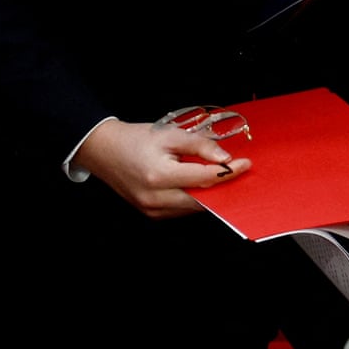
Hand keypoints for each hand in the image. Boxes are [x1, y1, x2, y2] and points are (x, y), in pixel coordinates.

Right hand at [72, 119, 251, 218]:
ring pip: (194, 207)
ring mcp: (152, 209)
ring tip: (222, 177)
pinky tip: (201, 185)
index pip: (204, 177)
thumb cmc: (136, 140)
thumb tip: (225, 159)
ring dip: (211, 194)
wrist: (104, 150)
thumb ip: (200, 146)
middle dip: (224, 187)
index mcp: (159, 176)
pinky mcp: (152, 214)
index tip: (245, 164)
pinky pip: (182, 209)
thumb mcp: (170, 134)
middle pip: (202, 198)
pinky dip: (195, 198)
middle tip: (239, 173)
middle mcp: (155, 198)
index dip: (229, 172)